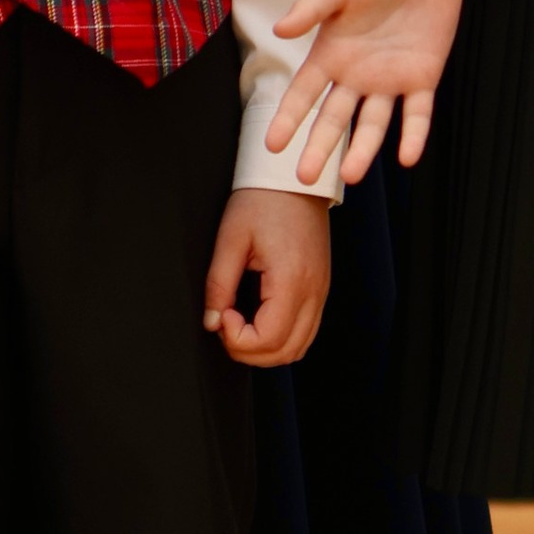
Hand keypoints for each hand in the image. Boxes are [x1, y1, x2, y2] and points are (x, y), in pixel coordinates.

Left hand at [204, 187, 331, 365]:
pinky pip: (306, 330)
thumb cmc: (262, 202)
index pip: (268, 339)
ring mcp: (321, 291)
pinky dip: (282, 338)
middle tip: (226, 325)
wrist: (293, 180)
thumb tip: (212, 322)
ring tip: (241, 325)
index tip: (222, 315)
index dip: (237, 339)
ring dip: (266, 349)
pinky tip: (260, 320)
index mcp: (291, 279)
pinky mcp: (321, 288)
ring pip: (299, 347)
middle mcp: (313, 290)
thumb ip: (218, 285)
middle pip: (285, 352)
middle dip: (249, 351)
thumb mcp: (230, 239)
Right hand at [269, 0, 475, 187]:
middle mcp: (356, 75)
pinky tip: (406, 157)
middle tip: (304, 177)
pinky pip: (417, 113)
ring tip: (351, 176)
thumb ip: (311, 8)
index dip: (288, 119)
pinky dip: (413, 134)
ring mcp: (390, 80)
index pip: (304, 95)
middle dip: (319, 147)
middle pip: (334, 119)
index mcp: (330, 55)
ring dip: (363, 149)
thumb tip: (280, 29)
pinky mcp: (422, 78)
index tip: (272, 145)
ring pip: (373, 123)